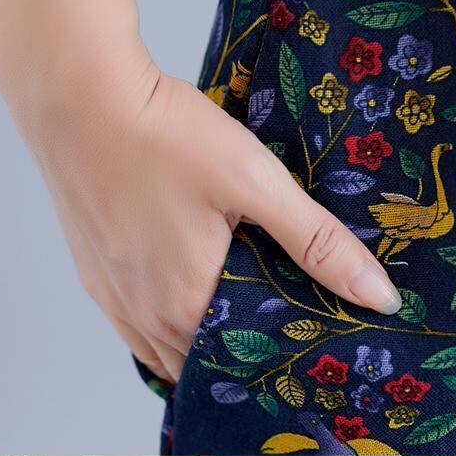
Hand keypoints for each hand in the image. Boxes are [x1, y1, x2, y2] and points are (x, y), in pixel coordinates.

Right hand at [48, 56, 401, 380]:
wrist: (76, 94)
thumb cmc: (164, 133)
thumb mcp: (255, 181)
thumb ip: (317, 241)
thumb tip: (379, 296)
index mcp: (186, 306)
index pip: (246, 361)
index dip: (282, 354)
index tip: (315, 337)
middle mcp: (143, 317)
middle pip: (203, 361)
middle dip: (243, 350)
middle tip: (286, 319)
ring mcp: (111, 296)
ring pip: (164, 349)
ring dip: (201, 339)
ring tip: (242, 308)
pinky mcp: (91, 270)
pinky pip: (133, 324)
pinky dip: (164, 322)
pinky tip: (186, 287)